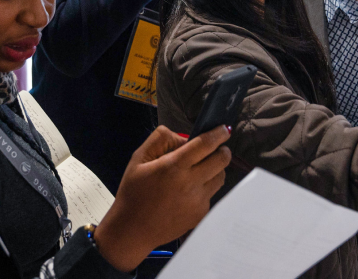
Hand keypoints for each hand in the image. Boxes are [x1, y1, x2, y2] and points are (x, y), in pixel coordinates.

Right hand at [93, 125, 230, 271]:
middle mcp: (190, 183)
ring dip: (216, 168)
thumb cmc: (133, 191)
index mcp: (174, 166)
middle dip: (222, 150)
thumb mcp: (138, 158)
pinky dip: (206, 187)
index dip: (218, 133)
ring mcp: (198, 200)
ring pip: (221, 177)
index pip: (205, 144)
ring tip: (203, 168)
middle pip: (221, 160)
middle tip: (217, 148)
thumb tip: (184, 137)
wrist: (133, 229)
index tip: (224, 129)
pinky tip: (191, 190)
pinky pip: (212, 194)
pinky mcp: (201, 214)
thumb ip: (160, 139)